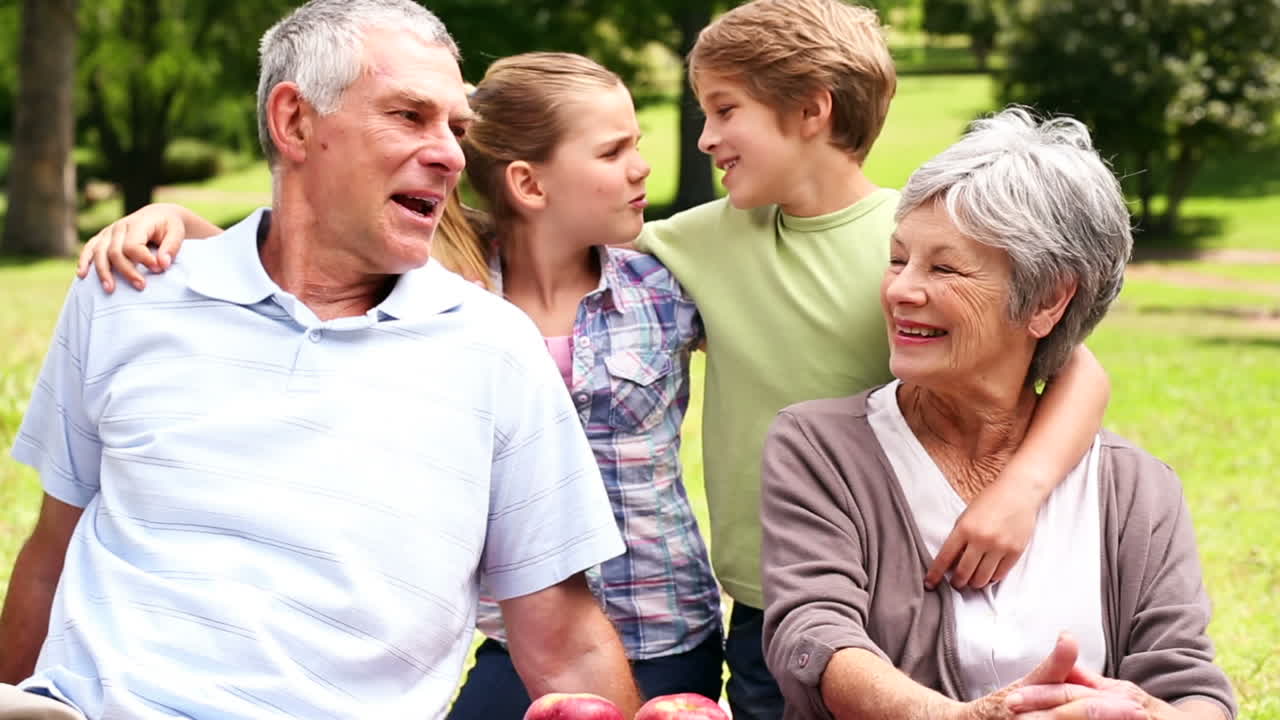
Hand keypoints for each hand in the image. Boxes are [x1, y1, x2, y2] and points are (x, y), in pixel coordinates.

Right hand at [76, 203, 187, 291]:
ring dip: (103, 272)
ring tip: (110, 289)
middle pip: (115, 252)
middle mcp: (119, 227)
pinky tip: (82, 275)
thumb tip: (162, 264)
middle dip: (127, 271)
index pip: (133, 245)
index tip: (158, 270)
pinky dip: (84, 261)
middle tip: (141, 286)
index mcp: (137, 223)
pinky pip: (90, 248)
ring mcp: (109, 232)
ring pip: (99, 253)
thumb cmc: (169, 226)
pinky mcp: (103, 238)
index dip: (144, 260)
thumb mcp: (177, 233)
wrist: (159, 215)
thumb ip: (171, 247)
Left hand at [927, 476, 1038, 589]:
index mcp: (965, 528)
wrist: (1018, 491)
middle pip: (964, 573)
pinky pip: (1000, 575)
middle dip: (956, 582)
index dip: (935, 574)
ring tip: (971, 581)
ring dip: (974, 583)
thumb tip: (951, 562)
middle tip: (956, 583)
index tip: (929, 584)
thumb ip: (959, 537)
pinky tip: (987, 575)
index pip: (945, 558)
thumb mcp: (966, 516)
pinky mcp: (1015, 551)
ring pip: (982, 579)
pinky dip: (991, 579)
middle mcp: (981, 539)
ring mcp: (1000, 546)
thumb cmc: (990, 501)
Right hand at [956, 633, 1145, 719]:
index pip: (1074, 703)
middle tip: (1142, 715)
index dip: (1107, 707)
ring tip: (1132, 719)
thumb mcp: (1029, 683)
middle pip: (1075, 718)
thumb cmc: (1006, 705)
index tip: (1136, 706)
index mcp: (1031, 704)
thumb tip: (1068, 636)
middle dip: (1110, 717)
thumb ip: (1054, 665)